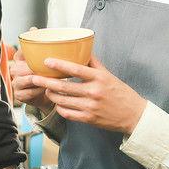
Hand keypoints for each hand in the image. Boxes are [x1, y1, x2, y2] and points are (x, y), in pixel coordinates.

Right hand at [10, 28, 54, 114]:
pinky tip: (46, 89)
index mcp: (19, 59)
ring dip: (39, 80)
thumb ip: (39, 45)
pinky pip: (28, 92)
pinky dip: (38, 90)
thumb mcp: (44, 59)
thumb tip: (33, 28)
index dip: (28, 54)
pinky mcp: (19, 95)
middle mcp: (15, 70)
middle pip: (23, 67)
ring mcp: (16, 83)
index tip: (41, 56)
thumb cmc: (46, 75)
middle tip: (50, 68)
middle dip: (37, 69)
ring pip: (26, 80)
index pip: (20, 53)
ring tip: (50, 79)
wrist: (47, 96)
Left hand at [31, 54, 147, 133]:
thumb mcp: (108, 75)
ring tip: (46, 90)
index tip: (46, 61)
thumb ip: (94, 63)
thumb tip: (83, 49)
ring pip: (63, 101)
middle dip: (46, 82)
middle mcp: (93, 92)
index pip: (75, 69)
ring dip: (51, 95)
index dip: (59, 65)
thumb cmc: (120, 92)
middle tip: (34, 78)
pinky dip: (60, 108)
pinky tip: (57, 103)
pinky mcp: (89, 119)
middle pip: (64, 87)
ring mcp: (90, 107)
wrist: (133, 115)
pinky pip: (68, 114)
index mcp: (99, 78)